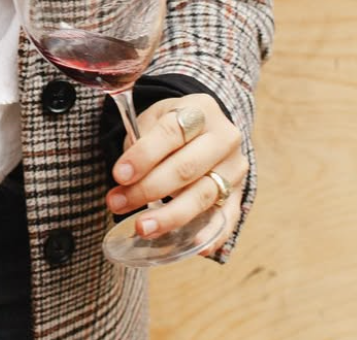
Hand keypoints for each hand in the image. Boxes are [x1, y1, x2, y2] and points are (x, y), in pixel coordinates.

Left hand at [105, 93, 246, 254]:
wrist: (205, 127)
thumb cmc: (171, 126)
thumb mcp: (155, 118)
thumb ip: (140, 142)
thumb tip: (124, 178)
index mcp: (201, 110)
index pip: (171, 133)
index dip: (143, 155)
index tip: (118, 175)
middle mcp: (224, 138)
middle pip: (186, 167)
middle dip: (148, 189)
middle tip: (117, 203)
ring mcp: (235, 168)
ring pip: (203, 195)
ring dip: (170, 216)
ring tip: (142, 228)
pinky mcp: (239, 194)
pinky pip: (227, 218)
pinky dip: (212, 234)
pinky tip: (195, 247)